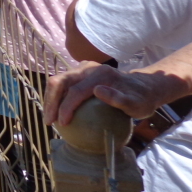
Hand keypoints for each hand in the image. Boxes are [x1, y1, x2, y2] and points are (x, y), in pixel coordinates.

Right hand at [44, 61, 176, 124]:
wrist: (142, 87)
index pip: (76, 90)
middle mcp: (88, 67)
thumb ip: (119, 98)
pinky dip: (56, 97)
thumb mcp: (137, 104)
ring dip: (50, 99)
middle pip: (60, 81)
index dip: (66, 106)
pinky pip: (63, 83)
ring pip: (58, 81)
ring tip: (49, 118)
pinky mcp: (79, 73)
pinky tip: (57, 112)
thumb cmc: (140, 99)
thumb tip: (98, 91)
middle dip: (51, 101)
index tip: (63, 123)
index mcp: (100, 74)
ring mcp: (82, 69)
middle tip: (49, 121)